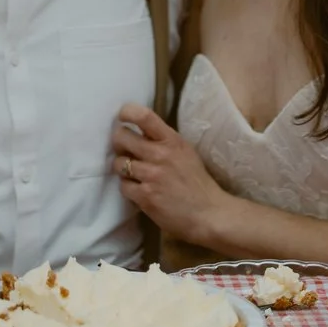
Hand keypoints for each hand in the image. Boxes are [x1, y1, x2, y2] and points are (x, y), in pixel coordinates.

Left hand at [109, 104, 227, 244]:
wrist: (208, 213)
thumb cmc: (197, 182)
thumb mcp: (185, 153)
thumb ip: (164, 141)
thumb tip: (139, 132)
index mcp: (173, 141)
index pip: (144, 116)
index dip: (127, 113)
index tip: (122, 117)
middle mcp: (160, 154)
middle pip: (122, 137)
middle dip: (119, 143)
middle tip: (124, 149)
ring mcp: (151, 176)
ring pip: (119, 163)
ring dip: (123, 168)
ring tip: (133, 174)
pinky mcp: (145, 196)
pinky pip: (123, 186)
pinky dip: (129, 188)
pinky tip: (140, 190)